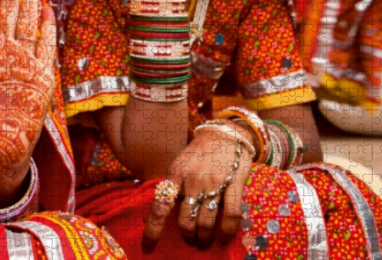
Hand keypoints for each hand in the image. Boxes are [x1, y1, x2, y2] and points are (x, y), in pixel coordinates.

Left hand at [142, 130, 253, 253]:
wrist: (225, 134)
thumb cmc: (198, 153)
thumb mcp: (178, 165)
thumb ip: (170, 188)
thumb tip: (153, 214)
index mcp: (175, 175)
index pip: (160, 207)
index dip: (153, 230)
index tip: (148, 248)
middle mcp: (192, 180)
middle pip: (186, 221)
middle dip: (187, 236)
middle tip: (190, 240)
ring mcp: (214, 183)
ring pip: (206, 222)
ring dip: (204, 238)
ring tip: (204, 243)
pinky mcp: (234, 184)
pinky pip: (230, 215)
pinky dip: (226, 232)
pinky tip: (223, 238)